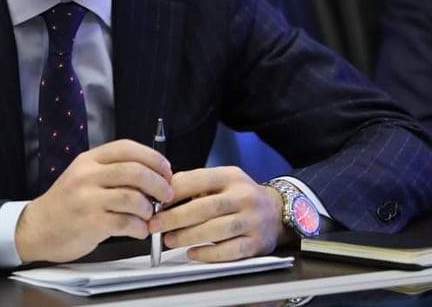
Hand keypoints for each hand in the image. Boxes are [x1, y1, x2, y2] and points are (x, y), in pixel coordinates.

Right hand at [15, 139, 173, 263]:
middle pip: (135, 171)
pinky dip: (139, 228)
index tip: (166, 170)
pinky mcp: (90, 222)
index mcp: (88, 160)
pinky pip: (126, 223)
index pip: (126, 148)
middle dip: (159, 184)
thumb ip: (112, 172)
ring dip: (149, 209)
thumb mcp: (83, 177)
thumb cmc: (66, 204)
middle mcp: (87, 175)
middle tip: (167, 194)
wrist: (37, 227)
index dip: (153, 158)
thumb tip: (151, 176)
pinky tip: (138, 230)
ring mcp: (88, 199)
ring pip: (133, 198)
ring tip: (148, 216)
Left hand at [147, 166, 292, 261]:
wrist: (276, 212)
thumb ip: (195, 183)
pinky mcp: (256, 243)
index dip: (174, 192)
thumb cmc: (239, 196)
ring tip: (169, 240)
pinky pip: (230, 251)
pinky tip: (192, 253)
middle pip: (206, 207)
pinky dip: (208, 254)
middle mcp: (244, 197)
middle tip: (156, 225)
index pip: (199, 180)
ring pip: (217, 230)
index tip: (155, 202)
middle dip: (176, 218)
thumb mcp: (221, 180)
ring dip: (188, 236)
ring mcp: (252, 221)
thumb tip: (163, 193)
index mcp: (231, 177)